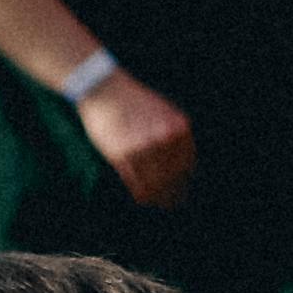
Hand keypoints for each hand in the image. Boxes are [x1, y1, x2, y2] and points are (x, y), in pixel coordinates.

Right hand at [78, 70, 195, 209]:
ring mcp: (142, 146)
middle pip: (173, 175)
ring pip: (155, 182)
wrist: (105, 88)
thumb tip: (185, 161)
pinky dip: (142, 193)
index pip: (187, 163)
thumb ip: (174, 133)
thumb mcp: (164, 111)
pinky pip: (136, 181)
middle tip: (175, 204)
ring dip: (159, 196)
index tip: (185, 189)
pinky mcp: (121, 153)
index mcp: (177, 126)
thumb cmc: (134, 100)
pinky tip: (144, 198)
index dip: (186, 180)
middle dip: (175, 192)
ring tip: (160, 204)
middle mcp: (163, 137)